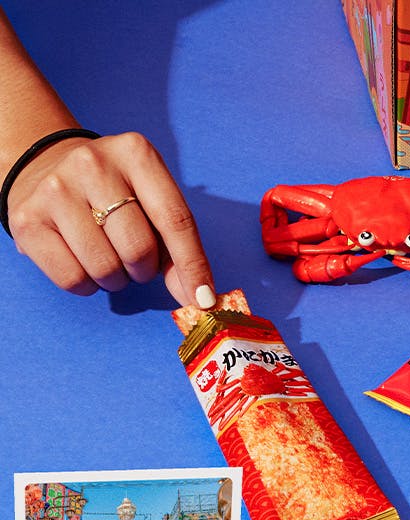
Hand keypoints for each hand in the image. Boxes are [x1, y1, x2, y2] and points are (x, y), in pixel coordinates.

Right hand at [6, 131, 215, 306]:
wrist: (45, 167)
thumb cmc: (112, 192)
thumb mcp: (149, 200)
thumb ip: (176, 246)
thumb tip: (196, 296)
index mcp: (136, 154)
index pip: (175, 219)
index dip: (192, 265)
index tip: (203, 299)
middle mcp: (94, 164)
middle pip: (139, 249)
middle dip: (144, 269)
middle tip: (135, 259)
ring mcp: (56, 190)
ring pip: (106, 269)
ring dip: (116, 279)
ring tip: (108, 256)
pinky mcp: (28, 220)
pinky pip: (73, 280)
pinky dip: (87, 285)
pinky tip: (82, 260)